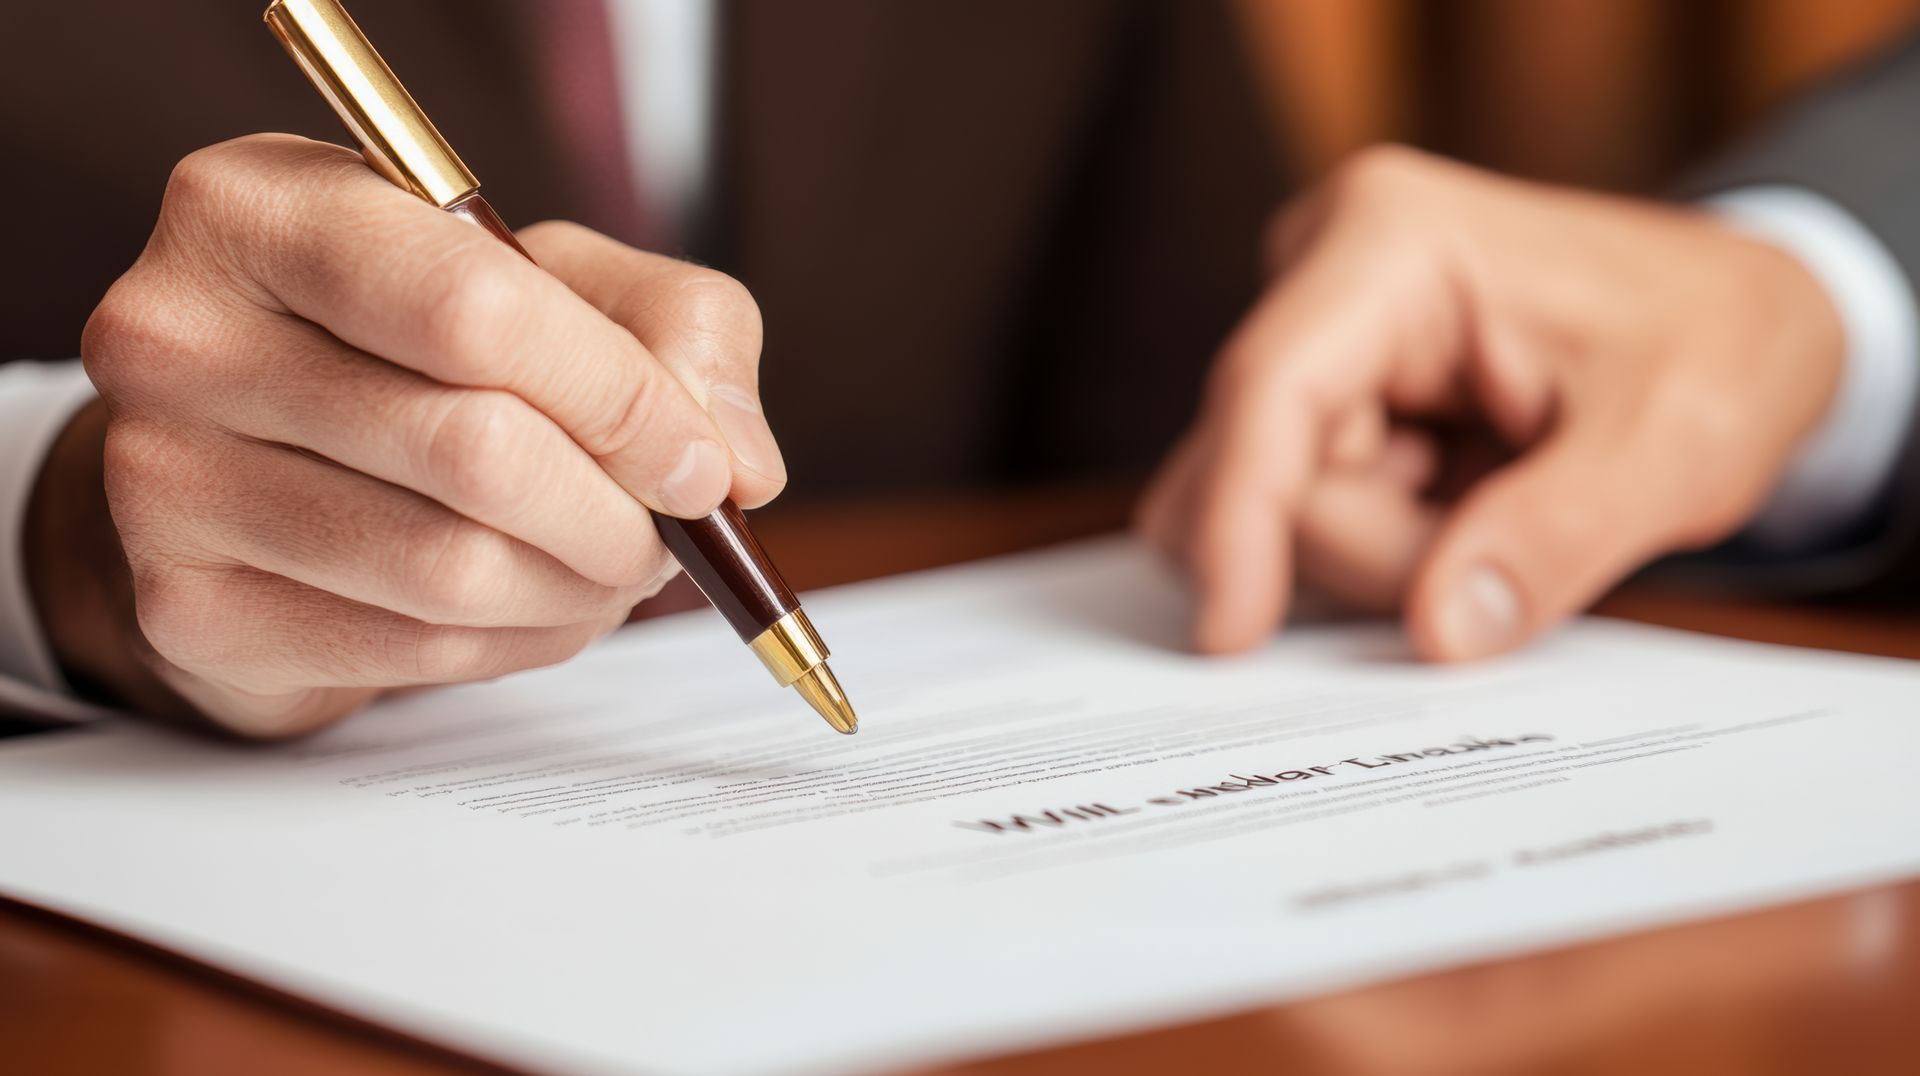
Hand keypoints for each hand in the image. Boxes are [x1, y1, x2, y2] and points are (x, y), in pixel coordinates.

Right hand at [42, 134, 784, 736]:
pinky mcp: (187, 610)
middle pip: (473, 451)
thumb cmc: (418, 347)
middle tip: (669, 533)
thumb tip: (736, 463)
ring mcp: (160, 481)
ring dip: (578, 589)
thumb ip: (675, 331)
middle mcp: (175, 335)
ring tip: (613, 568)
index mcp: (261, 207)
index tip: (701, 464)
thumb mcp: (555, 284)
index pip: (476, 311)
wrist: (257, 454)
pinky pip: (412, 652)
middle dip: (617, 514)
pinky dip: (516, 644)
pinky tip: (537, 608)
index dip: (623, 401)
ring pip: (449, 570)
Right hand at [1137, 146, 1844, 658]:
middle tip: (1516, 539)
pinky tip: (1458, 511)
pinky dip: (1380, 546)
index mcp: (1393, 240)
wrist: (1745, 317)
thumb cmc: (1719, 347)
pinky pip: (1301, 511)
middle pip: (1275, 471)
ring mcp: (1316, 334)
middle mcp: (1324, 269)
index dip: (1238, 517)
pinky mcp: (1320, 391)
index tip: (1230, 635)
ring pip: (1282, 507)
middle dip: (1384, 549)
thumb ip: (1557, 535)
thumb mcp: (1679, 448)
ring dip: (1388, 553)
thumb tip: (1436, 628)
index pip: (1269, 390)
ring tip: (1504, 506)